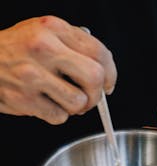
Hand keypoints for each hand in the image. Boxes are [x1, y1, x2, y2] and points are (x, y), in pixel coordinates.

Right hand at [0, 16, 116, 123]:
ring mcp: (33, 75)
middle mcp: (44, 49)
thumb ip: (74, 45)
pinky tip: (48, 104)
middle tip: (90, 97)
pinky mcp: (25, 99)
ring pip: (78, 102)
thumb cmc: (16, 49)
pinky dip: (58, 115)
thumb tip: (103, 69)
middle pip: (94, 77)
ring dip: (77, 107)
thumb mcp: (44, 32)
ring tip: (65, 100)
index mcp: (54, 29)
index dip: (111, 73)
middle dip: (97, 94)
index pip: (99, 52)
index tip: (108, 84)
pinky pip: (59, 117)